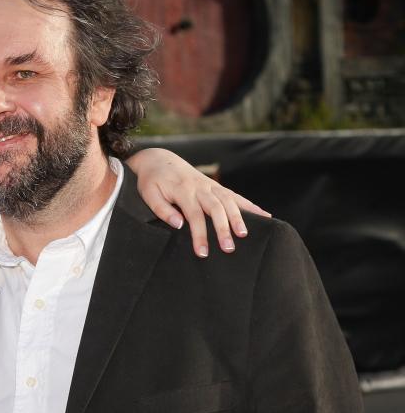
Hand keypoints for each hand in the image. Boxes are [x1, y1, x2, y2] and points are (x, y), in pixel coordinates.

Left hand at [129, 148, 270, 257]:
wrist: (159, 160)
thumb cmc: (152, 181)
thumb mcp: (148, 194)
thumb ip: (162, 209)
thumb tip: (179, 224)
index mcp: (183, 191)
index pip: (194, 215)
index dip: (200, 234)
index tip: (202, 252)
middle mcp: (200, 187)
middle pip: (216, 208)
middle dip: (223, 229)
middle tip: (229, 248)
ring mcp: (210, 185)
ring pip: (229, 201)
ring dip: (239, 217)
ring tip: (245, 234)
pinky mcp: (216, 186)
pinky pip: (235, 195)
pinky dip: (250, 205)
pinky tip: (264, 215)